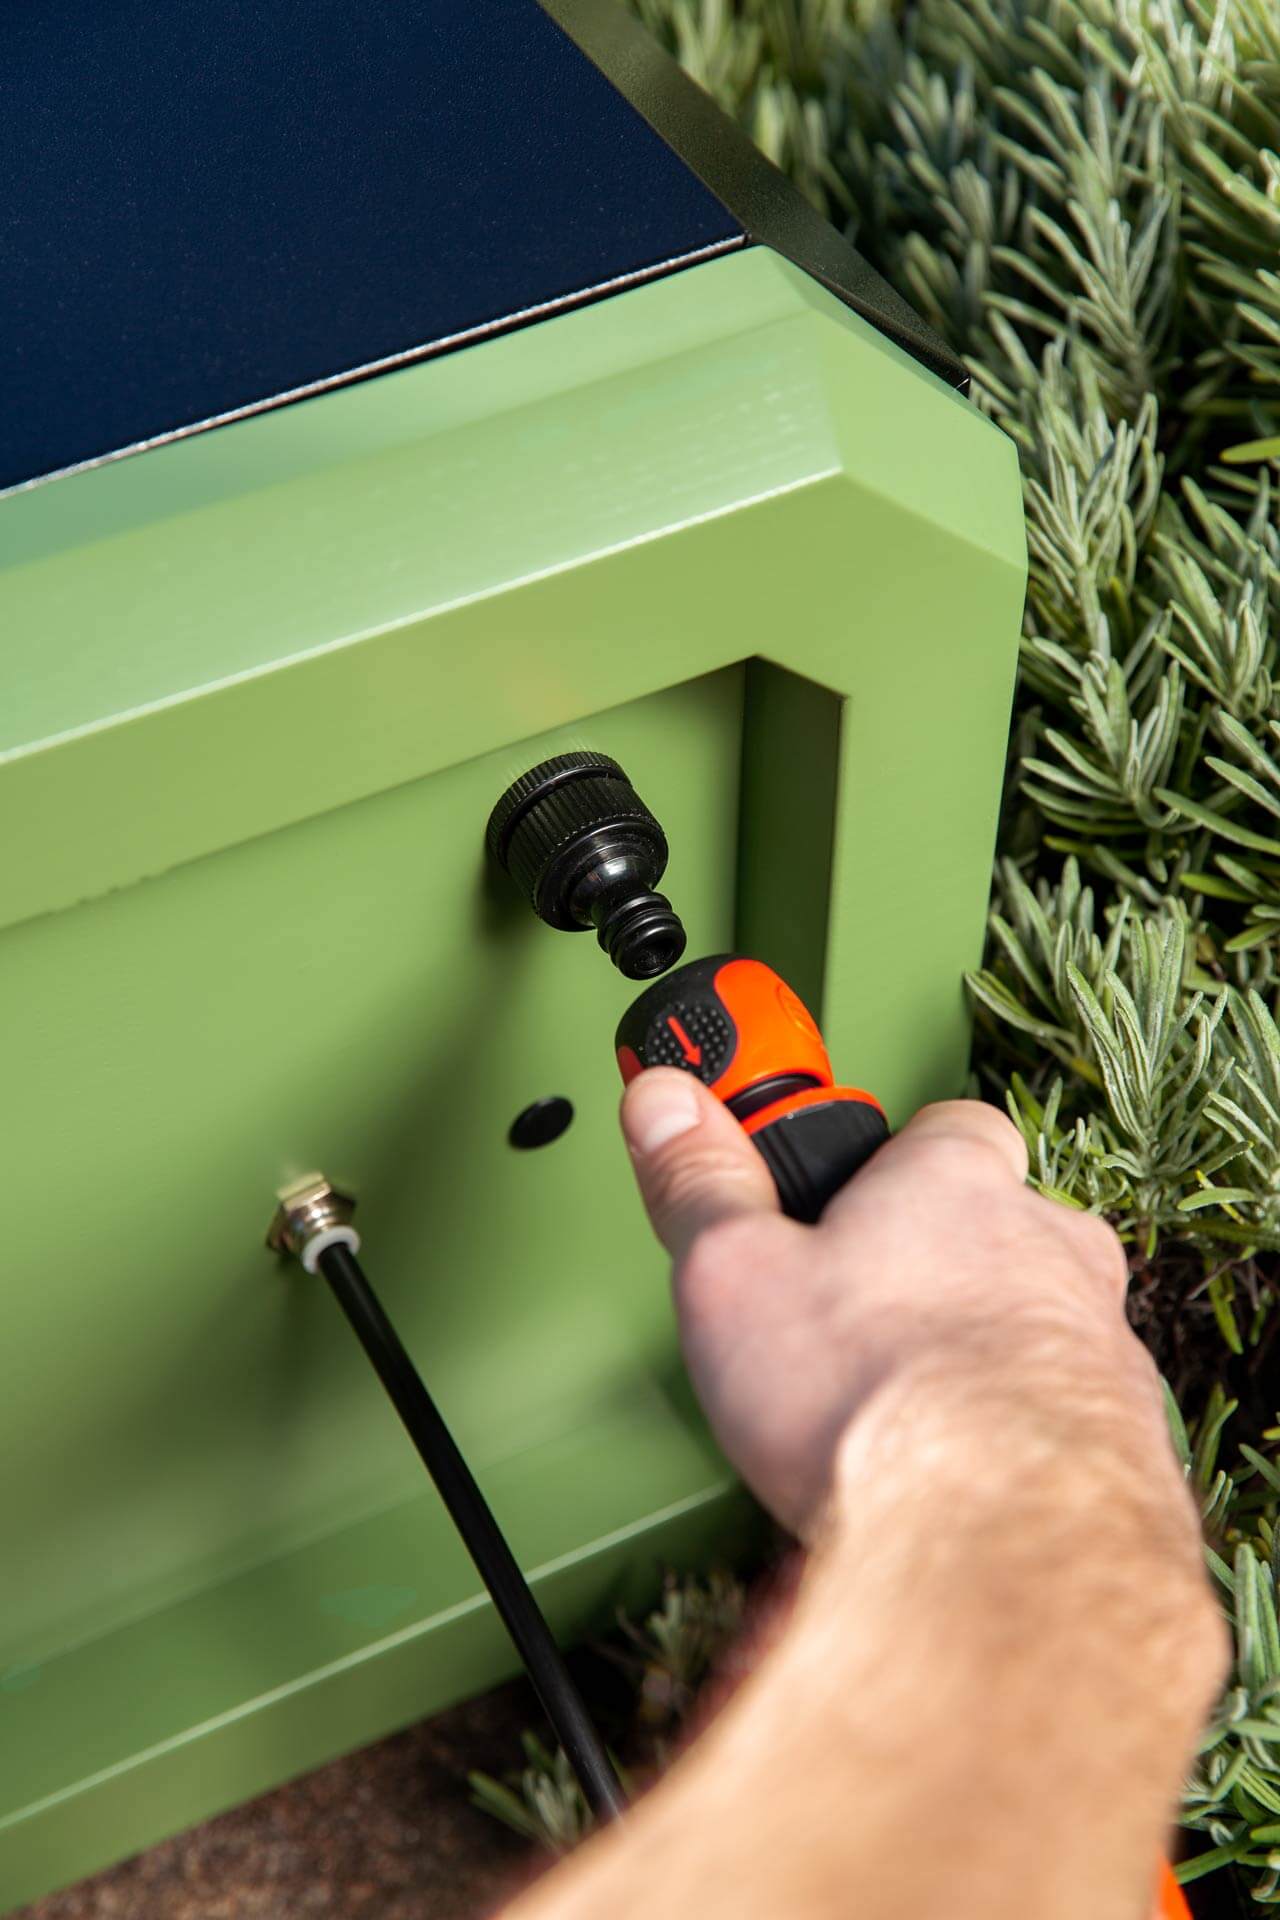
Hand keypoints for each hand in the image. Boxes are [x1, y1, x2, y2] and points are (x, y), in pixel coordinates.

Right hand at [620, 1071, 1187, 1543]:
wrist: (1003, 1550)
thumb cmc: (879, 1401)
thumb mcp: (731, 1272)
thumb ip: (700, 1179)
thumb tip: (667, 1105)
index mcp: (957, 1179)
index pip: (937, 1122)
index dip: (880, 1160)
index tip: (827, 1190)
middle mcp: (1051, 1244)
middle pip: (989, 1227)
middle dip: (926, 1267)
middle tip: (850, 1321)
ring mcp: (1102, 1343)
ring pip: (1034, 1323)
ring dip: (976, 1353)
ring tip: (890, 1409)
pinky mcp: (1129, 1440)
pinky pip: (1064, 1416)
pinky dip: (1014, 1436)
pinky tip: (950, 1474)